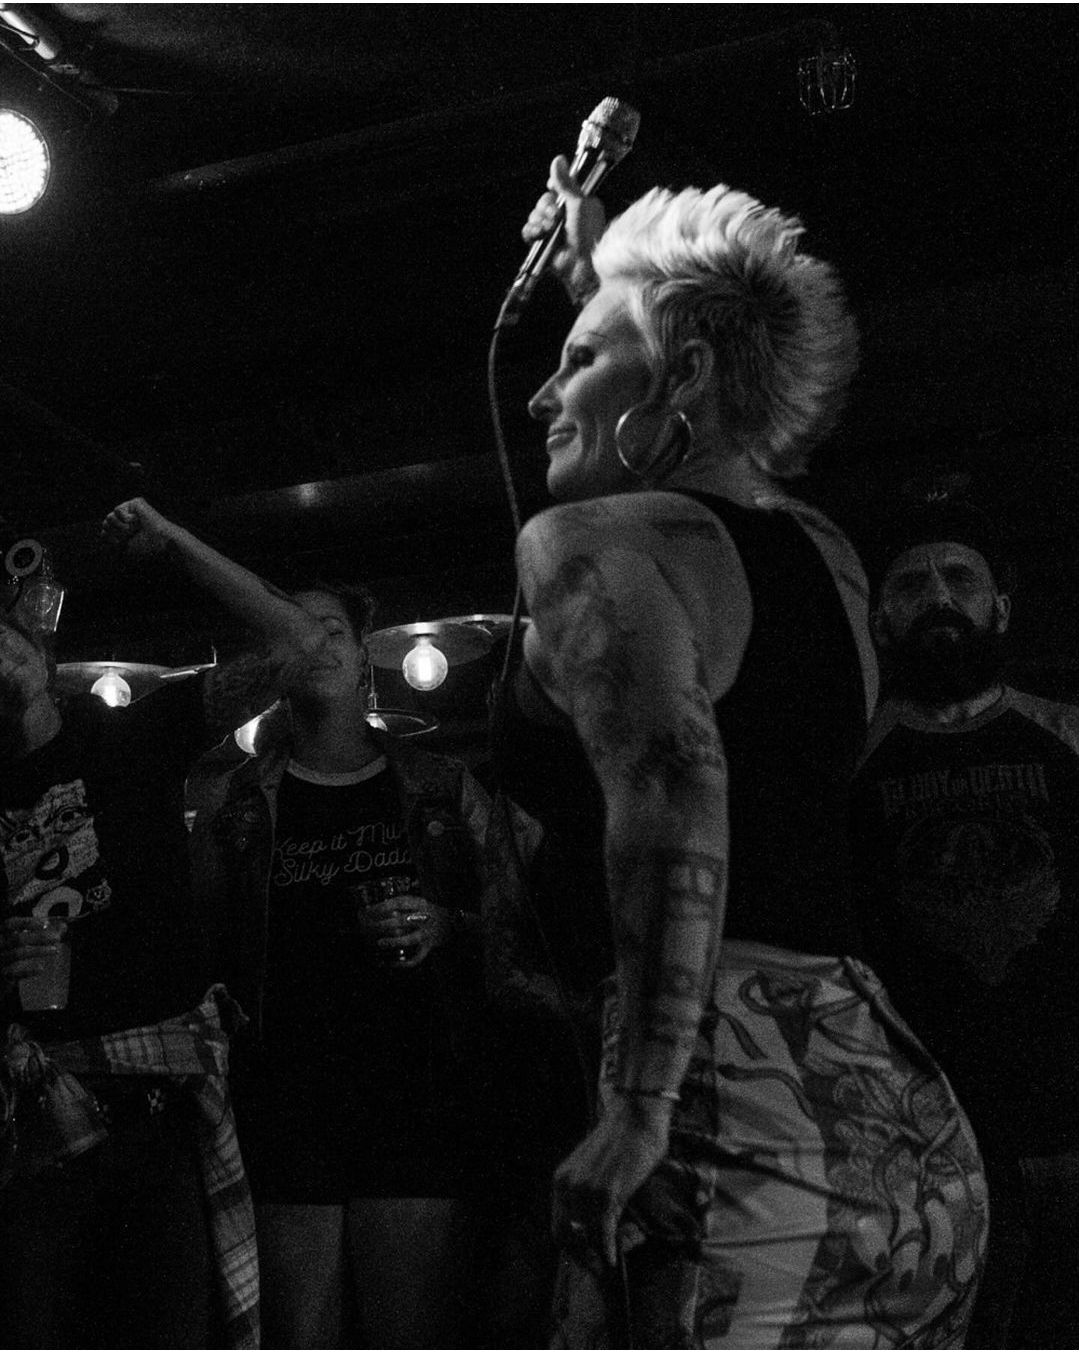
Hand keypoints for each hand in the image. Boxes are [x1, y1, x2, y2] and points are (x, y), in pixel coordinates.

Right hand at [0, 915, 66, 998]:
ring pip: (18, 953)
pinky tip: (40, 969)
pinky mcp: (2, 975)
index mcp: (1, 934)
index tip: (46, 923)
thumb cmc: (12, 956)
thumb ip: (43, 934)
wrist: (0, 976)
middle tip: (57, 937)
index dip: (27, 922)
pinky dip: (28, 970)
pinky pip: (14, 972)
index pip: (10, 924)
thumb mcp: (23, 943)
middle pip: (18, 938)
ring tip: (55, 950)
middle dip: (39, 937)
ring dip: (39, 950)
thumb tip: (63, 927)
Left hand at [101, 498, 177, 558]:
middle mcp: (126, 517)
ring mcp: (131, 509)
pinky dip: (126, 518)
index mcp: (124, 527)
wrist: (160, 540)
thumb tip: (103, 532)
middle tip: (128, 535)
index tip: (120, 543)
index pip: (105, 529)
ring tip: (130, 528)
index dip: (109, 537)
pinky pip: (118, 510)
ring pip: (109, 517)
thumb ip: (112, 539)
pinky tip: (137, 520)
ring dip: (119, 526)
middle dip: (115, 532)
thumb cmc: (147, 545)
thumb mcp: (124, 545)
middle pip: (106, 523)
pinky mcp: (135, 502)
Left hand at [357, 894, 453, 969]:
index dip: (383, 906)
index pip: (399, 903)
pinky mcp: (429, 947)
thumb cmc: (433, 912)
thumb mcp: (421, 903)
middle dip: (383, 925)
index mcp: (421, 904)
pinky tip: (392, 964)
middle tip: (369, 927)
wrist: (454, 923)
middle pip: (400, 921)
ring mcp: (427, 934)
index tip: (370, 910)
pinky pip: (416, 958)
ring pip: (408, 939)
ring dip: (392, 942)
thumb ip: (405, 905)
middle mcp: (424, 919)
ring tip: (379, 943)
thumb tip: (381, 910)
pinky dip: (404, 963)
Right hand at [523, 155, 607, 299]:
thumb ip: (566, 183)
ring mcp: (554, 229)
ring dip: (538, 220)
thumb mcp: (580, 204)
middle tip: (556, 217)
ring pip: (534, 215)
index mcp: (578, 202)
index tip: (554, 190)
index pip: (558, 187)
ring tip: (549, 229)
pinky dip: (532, 232)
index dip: (553, 187)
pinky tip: (539, 235)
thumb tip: (558, 159)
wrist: (581, 266)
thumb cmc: (588, 235)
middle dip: (545, 208)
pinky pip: (529, 230)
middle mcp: (565, 215)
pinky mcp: (544, 242)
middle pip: (543, 200)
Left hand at [552, 1093, 671, 1264]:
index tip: (588, 1261)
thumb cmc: (621, 1143)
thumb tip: (598, 1232)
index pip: (558, 1227)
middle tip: (601, 1267)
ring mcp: (586, 1191)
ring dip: (604, 1250)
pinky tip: (615, 1259)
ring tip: (622, 1249)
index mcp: (561, 1180)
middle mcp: (568, 1187)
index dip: (572, 1250)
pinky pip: (604, 1233)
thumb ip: (589, 1197)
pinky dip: (609, 1250)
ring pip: (589, 1237)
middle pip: (567, 1238)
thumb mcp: (594, 1171)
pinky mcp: (607, 1194)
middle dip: (584, 1258)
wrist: (634, 1118)